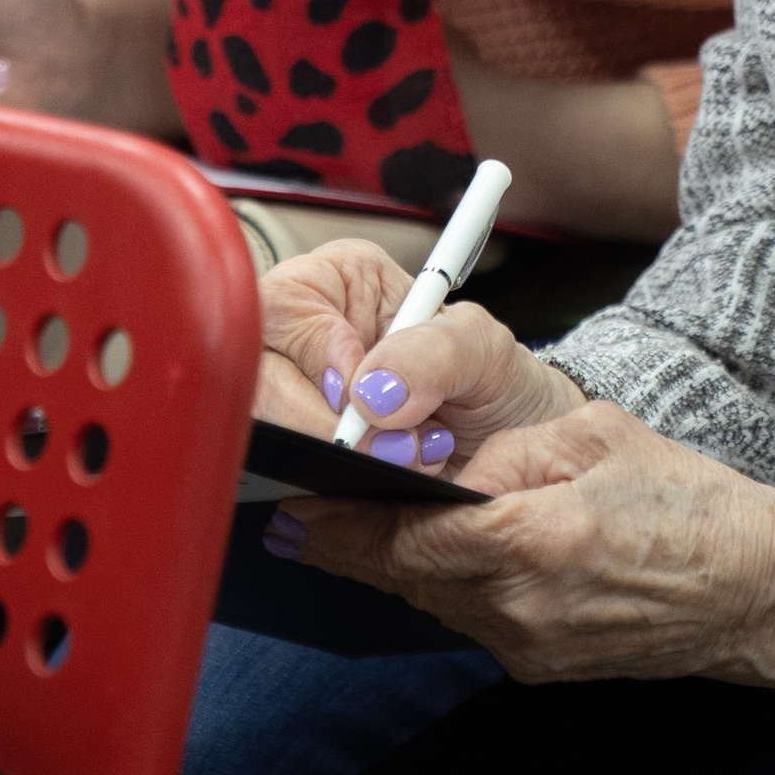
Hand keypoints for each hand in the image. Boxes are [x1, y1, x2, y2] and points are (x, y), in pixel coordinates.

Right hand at [254, 245, 575, 455]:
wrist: (516, 448)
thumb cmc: (496, 383)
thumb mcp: (483, 347)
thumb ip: (432, 353)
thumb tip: (368, 393)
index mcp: (335, 285)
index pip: (281, 309)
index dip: (314, 357)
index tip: (360, 394)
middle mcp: (302, 339)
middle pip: (258, 379)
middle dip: (326, 426)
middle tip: (395, 448)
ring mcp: (293, 401)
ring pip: (265, 433)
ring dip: (335, 460)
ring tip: (407, 462)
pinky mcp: (296, 458)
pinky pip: (282, 476)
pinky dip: (331, 489)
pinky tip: (378, 484)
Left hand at [261, 387, 774, 706]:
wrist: (762, 594)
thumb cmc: (697, 508)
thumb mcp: (601, 441)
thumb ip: (509, 451)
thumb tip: (434, 464)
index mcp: (537, 541)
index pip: (402, 543)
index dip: (337, 527)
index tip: (294, 505)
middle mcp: (522, 609)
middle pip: (401, 578)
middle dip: (354, 543)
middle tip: (306, 509)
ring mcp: (530, 647)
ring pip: (430, 601)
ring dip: (399, 564)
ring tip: (370, 523)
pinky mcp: (539, 666)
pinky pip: (469, 619)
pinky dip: (449, 585)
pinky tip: (455, 552)